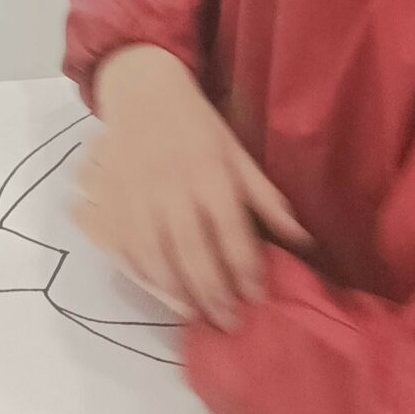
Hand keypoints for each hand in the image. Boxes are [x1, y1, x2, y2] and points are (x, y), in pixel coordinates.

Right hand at [72, 47, 310, 328]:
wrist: (140, 90)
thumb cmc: (197, 123)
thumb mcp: (237, 152)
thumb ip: (267, 198)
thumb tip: (304, 241)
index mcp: (209, 171)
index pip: (230, 230)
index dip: (244, 268)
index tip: (257, 297)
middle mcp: (172, 185)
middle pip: (192, 249)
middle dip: (212, 292)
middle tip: (229, 323)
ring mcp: (136, 192)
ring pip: (154, 254)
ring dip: (176, 291)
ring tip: (197, 315)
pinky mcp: (111, 197)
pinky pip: (123, 246)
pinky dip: (142, 275)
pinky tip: (162, 293)